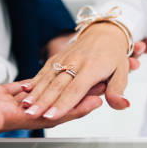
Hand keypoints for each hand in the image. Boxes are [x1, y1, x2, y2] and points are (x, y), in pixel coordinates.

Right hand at [0, 68, 101, 133]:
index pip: (44, 116)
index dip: (71, 110)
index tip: (94, 100)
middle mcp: (0, 114)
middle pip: (47, 108)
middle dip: (73, 99)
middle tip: (99, 87)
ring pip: (37, 99)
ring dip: (58, 92)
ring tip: (79, 81)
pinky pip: (18, 91)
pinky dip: (35, 85)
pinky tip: (45, 79)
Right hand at [21, 23, 146, 119]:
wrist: (104, 31)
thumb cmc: (113, 54)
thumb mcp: (122, 72)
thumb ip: (117, 90)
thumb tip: (122, 104)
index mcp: (92, 68)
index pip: (75, 91)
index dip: (62, 105)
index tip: (51, 116)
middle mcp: (76, 63)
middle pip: (57, 86)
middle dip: (43, 102)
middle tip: (31, 115)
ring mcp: (64, 59)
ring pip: (47, 78)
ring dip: (35, 93)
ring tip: (25, 106)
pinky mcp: (57, 57)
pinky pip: (44, 70)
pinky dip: (34, 81)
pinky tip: (24, 91)